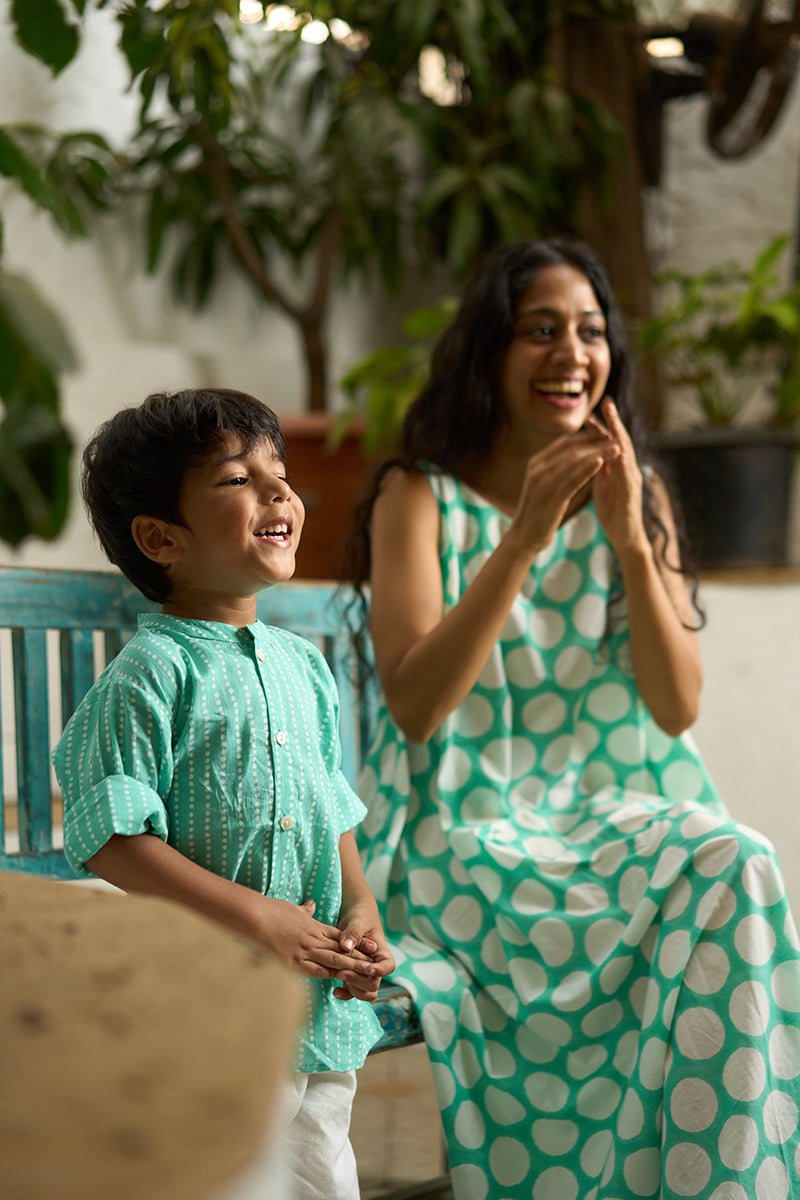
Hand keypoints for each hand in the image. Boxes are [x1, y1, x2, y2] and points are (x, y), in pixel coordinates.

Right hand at [251, 895, 377, 981]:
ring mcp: (305, 952)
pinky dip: (328, 976)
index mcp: (315, 926)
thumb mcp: (293, 908)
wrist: (257, 918)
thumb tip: (311, 905)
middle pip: (341, 950)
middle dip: (358, 958)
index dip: (355, 944)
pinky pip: (315, 971)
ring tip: (364, 975)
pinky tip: (338, 981)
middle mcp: (314, 939)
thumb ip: (305, 911)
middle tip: (374, 966)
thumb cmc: (273, 912)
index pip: (341, 937)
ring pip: (333, 961)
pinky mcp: (294, 963)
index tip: (368, 949)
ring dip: (349, 968)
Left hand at [333, 902, 395, 1002]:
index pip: (389, 966)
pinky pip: (352, 992)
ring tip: (338, 977)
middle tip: (342, 972)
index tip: (368, 969)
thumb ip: (353, 932)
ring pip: (365, 992)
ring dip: (353, 990)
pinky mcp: (352, 975)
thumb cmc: (360, 915)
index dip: (380, 971)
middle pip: (374, 984)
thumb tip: (346, 946)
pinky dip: (345, 994)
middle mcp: (375, 966)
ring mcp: (363, 973)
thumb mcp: (358, 919)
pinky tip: (334, 990)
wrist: (353, 916)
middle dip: (359, 981)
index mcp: (381, 952)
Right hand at [509, 423, 619, 557]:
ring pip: (574, 462)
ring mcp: (542, 483)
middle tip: (616, 438)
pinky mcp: (550, 498)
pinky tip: (601, 463)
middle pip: (572, 449)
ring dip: (598, 453)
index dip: (588, 436)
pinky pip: (571, 480)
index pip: (566, 442)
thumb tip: (575, 455)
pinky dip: (587, 469)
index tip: (607, 434)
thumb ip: (555, 468)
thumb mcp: (544, 484)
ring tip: (616, 448)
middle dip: (596, 442)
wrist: (523, 537)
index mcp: (536, 463)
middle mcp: (538, 469)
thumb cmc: (538, 512)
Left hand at [589, 399, 648, 556]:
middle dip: (614, 423)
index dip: (601, 428)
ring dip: (621, 438)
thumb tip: (591, 452)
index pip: (609, 443)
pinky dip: (624, 465)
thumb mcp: (603, 485)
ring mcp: (633, 482)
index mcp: (618, 469)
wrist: (625, 538)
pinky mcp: (632, 497)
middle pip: (621, 442)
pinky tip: (619, 454)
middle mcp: (629, 471)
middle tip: (608, 404)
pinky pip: (628, 478)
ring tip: (614, 422)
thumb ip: (600, 468)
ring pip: (627, 456)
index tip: (590, 412)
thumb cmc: (614, 512)